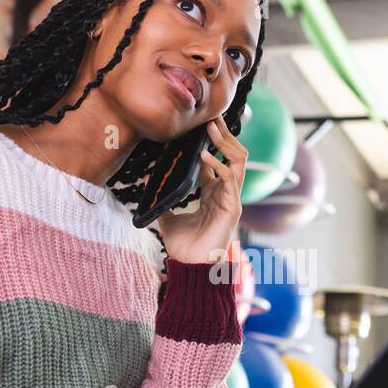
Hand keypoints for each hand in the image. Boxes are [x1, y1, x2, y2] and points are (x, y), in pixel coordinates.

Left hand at [156, 115, 247, 265]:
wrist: (190, 267)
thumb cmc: (184, 247)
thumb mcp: (168, 217)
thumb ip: (164, 201)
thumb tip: (149, 188)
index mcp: (214, 194)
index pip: (218, 161)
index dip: (212, 143)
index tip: (201, 126)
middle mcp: (226, 194)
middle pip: (233, 156)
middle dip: (224, 136)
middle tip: (210, 120)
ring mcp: (232, 200)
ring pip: (239, 162)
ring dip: (226, 143)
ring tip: (212, 130)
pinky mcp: (233, 208)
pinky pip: (231, 179)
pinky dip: (217, 165)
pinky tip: (203, 156)